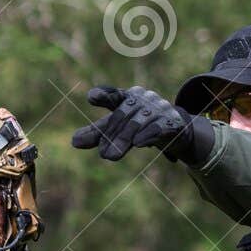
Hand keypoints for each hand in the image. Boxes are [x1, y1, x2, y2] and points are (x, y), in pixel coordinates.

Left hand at [70, 85, 213, 162]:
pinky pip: (158, 128)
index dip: (103, 95)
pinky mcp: (172, 122)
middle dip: (112, 136)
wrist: (176, 127)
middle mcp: (142, 99)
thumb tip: (73, 142)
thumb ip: (98, 133)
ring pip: (138, 123)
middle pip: (123, 116)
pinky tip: (139, 143)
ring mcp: (158, 108)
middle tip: (102, 154)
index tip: (92, 97)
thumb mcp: (119, 127)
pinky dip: (148, 135)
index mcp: (127, 97)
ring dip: (125, 139)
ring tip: (111, 156)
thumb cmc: (141, 124)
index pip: (113, 95)